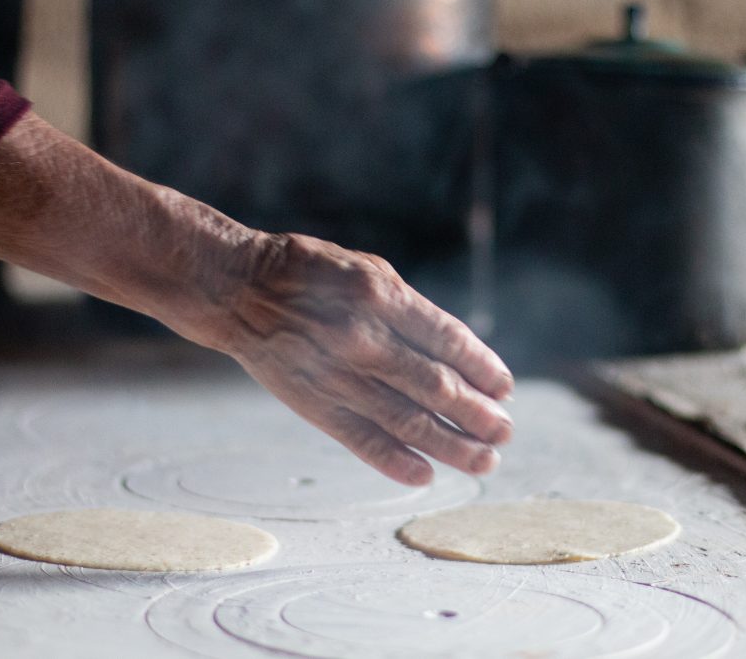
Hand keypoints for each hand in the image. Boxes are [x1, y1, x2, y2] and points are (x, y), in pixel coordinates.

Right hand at [213, 232, 514, 485]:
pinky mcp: (315, 404)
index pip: (449, 340)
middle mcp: (364, 338)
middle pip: (436, 386)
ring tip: (485, 461)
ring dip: (452, 445)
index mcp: (382, 297)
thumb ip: (411, 311)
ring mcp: (338, 375)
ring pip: (408, 420)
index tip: (504, 389)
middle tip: (505, 432)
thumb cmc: (313, 275)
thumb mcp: (369, 272)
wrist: (240, 291)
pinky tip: (426, 474)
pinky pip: (362, 439)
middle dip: (478, 414)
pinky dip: (396, 461)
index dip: (483, 369)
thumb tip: (458, 355)